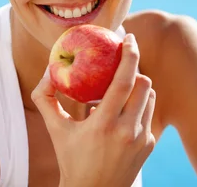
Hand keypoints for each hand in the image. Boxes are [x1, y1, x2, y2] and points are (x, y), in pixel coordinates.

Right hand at [31, 33, 155, 186]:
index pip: (123, 82)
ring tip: (119, 91)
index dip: (129, 55)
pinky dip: (137, 107)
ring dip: (137, 87)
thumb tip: (48, 70)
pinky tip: (122, 113)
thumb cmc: (70, 158)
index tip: (129, 38)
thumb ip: (46, 98)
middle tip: (122, 63)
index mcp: (103, 125)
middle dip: (134, 69)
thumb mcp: (55, 129)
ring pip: (149, 97)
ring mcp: (142, 139)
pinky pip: (148, 114)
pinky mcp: (149, 145)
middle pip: (144, 84)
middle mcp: (127, 132)